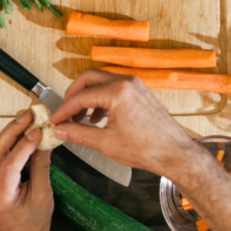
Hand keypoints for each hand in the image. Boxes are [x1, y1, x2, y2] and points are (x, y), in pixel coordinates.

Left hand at [0, 111, 52, 230]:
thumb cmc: (32, 224)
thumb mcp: (43, 196)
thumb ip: (41, 167)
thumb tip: (43, 142)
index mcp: (1, 196)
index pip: (10, 164)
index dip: (24, 145)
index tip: (37, 131)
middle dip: (12, 130)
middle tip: (28, 116)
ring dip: (10, 133)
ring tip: (26, 120)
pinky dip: (9, 142)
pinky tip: (21, 133)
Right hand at [50, 69, 197, 176]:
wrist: (175, 153)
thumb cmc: (148, 148)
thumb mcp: (106, 143)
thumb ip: (79, 134)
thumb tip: (61, 130)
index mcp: (117, 92)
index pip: (80, 96)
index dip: (64, 109)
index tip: (55, 119)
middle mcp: (125, 82)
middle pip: (88, 78)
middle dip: (73, 94)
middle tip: (64, 112)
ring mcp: (134, 84)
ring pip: (101, 81)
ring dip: (87, 96)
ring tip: (80, 118)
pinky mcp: (138, 91)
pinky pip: (113, 87)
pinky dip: (101, 98)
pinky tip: (98, 118)